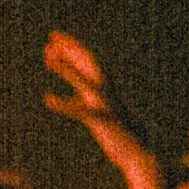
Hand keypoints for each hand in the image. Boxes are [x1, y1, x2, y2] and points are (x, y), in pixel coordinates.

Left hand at [41, 31, 143, 164]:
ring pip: (86, 82)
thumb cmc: (117, 132)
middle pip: (88, 62)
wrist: (139, 152)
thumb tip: (76, 95)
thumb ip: (85, 101)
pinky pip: (83, 111)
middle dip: (70, 47)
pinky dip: (66, 105)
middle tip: (52, 36)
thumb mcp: (96, 113)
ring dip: (68, 70)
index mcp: (103, 88)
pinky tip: (49, 100)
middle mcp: (105, 91)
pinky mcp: (104, 122)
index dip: (70, 48)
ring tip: (49, 58)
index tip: (53, 38)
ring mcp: (106, 104)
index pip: (86, 61)